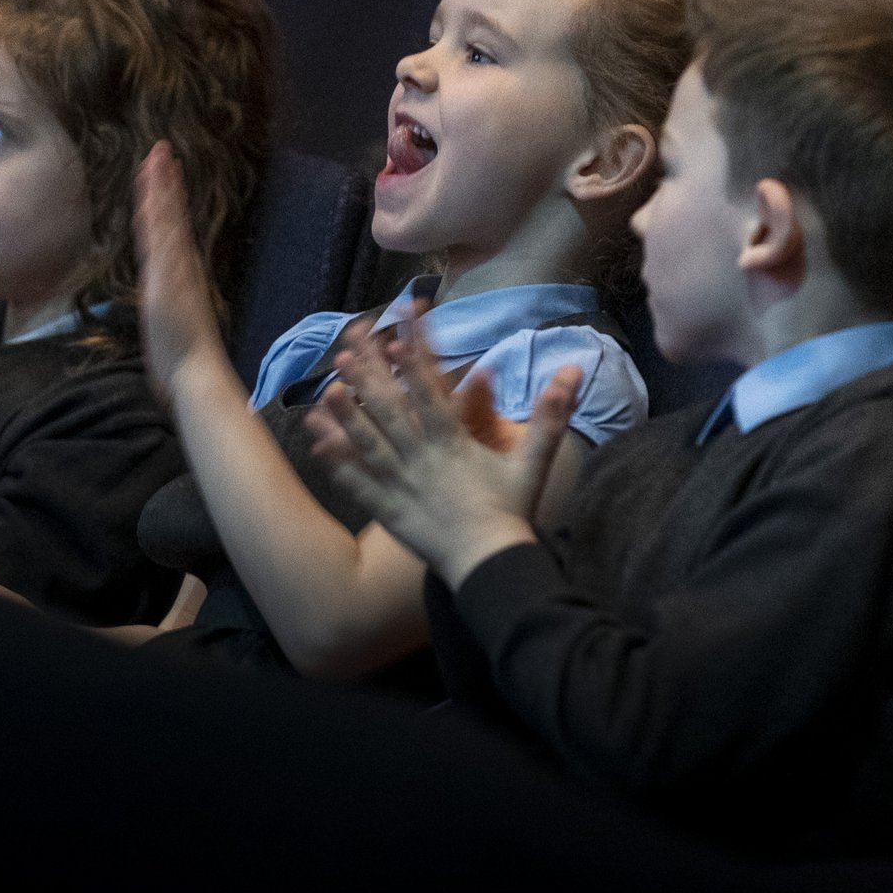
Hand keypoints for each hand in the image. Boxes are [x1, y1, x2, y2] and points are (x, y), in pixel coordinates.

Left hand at [131, 141, 226, 397]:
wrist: (197, 375)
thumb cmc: (186, 359)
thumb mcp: (174, 324)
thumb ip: (172, 306)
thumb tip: (167, 300)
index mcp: (182, 275)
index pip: (172, 230)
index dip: (169, 200)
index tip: (164, 172)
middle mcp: (182, 266)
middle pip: (172, 216)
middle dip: (166, 182)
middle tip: (161, 149)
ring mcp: (176, 270)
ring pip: (167, 220)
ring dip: (162, 187)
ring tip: (157, 157)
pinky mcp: (168, 279)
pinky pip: (161, 238)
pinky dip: (159, 214)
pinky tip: (152, 194)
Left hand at [307, 325, 574, 584]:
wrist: (490, 565)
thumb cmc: (512, 512)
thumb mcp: (535, 461)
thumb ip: (552, 414)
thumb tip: (575, 369)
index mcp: (453, 442)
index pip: (430, 389)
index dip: (414, 355)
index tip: (399, 328)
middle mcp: (421, 457)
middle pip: (390, 409)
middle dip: (369, 374)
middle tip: (347, 345)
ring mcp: (400, 484)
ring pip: (368, 442)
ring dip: (346, 413)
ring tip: (326, 386)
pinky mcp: (388, 510)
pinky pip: (357, 483)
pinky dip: (336, 462)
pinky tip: (317, 443)